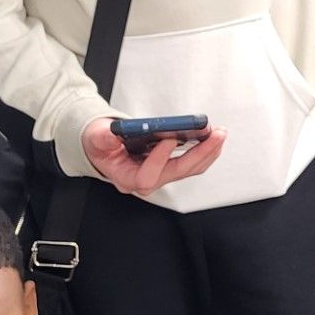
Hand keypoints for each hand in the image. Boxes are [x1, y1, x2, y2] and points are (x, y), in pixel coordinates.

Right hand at [82, 118, 226, 194]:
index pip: (147, 177)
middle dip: (198, 153)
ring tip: (218, 134)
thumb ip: (102, 138)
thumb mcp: (96, 138)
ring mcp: (159, 175)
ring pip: (188, 169)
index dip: (159, 159)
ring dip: (207, 152)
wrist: (103, 147)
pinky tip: (213, 137)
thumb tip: (112, 133)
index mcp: (126, 177)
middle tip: (214, 135)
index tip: (168, 139)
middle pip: (177, 173)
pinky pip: (191, 164)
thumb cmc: (99, 144)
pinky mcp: (169, 168)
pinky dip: (204, 150)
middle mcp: (145, 180)